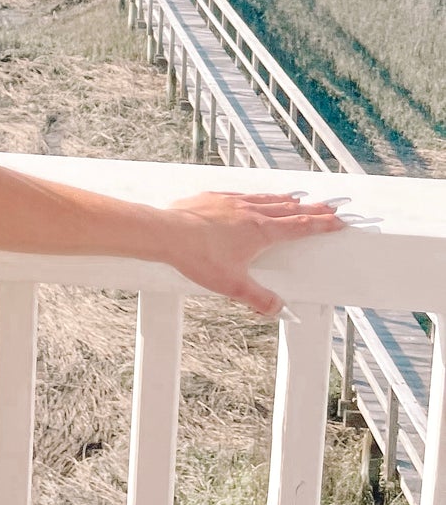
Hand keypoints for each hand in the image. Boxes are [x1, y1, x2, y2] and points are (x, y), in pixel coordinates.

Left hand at [161, 189, 348, 315]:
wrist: (166, 232)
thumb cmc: (198, 257)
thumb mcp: (233, 285)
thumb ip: (260, 299)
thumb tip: (281, 311)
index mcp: (261, 231)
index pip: (299, 226)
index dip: (321, 224)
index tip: (338, 221)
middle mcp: (250, 212)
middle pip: (289, 209)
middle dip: (312, 209)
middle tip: (329, 207)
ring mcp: (232, 202)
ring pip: (266, 198)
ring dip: (286, 199)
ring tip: (298, 198)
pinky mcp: (213, 197)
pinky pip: (243, 194)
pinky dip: (257, 195)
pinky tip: (254, 197)